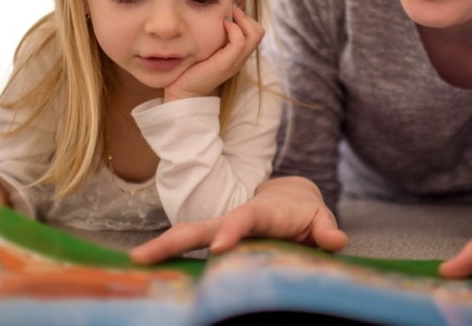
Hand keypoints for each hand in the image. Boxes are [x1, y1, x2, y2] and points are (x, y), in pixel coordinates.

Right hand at [129, 176, 346, 263]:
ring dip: (163, 248)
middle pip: (202, 226)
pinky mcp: (216, 239)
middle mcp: (236, 219)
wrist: (290, 200)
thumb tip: (336, 240)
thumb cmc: (305, 214)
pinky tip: (150, 272)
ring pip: (189, 236)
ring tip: (135, 261)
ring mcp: (222, 229)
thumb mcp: (319, 218)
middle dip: (174, 240)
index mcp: (263, 213)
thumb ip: (325, 229)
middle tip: (143, 255)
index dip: (232, 231)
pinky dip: (170, 257)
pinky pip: (190, 248)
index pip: (245, 219)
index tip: (218, 248)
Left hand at [164, 5, 263, 102]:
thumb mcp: (206, 49)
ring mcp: (235, 61)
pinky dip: (234, 28)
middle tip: (229, 12)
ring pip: (254, 35)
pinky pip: (240, 42)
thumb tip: (217, 14)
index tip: (228, 12)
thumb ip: (214, 37)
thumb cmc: (190, 69)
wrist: (183, 92)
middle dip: (246, 16)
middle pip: (259, 32)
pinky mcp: (227, 64)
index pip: (255, 31)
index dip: (245, 18)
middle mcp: (240, 58)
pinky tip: (222, 25)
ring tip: (226, 17)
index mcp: (237, 55)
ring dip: (241, 19)